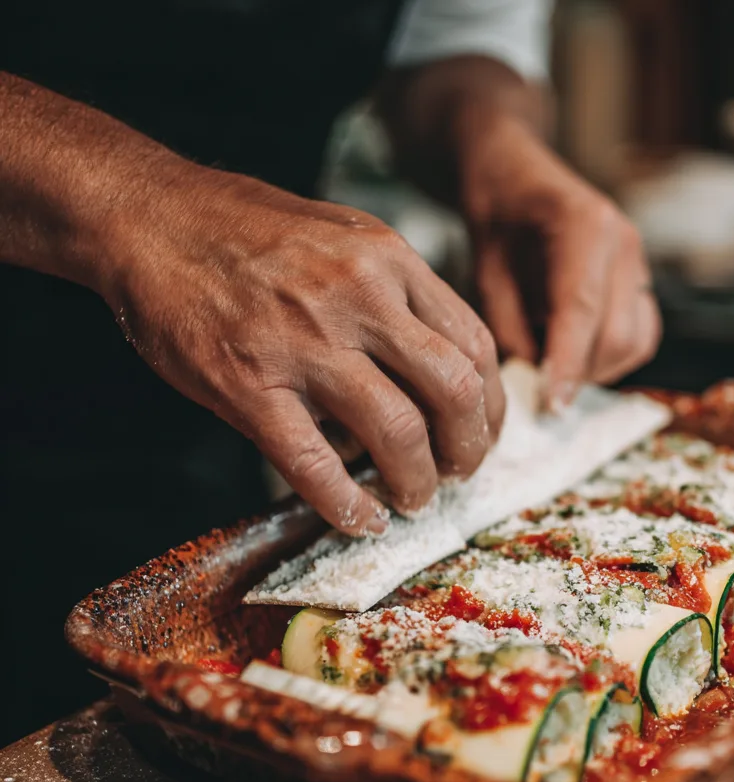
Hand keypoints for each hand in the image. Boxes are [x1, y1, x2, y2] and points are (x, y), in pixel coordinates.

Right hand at [101, 167, 503, 534]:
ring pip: (397, 431)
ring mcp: (302, 343)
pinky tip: (360, 520)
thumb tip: (440, 367)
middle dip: (469, 448)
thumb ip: (396, 295)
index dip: (492, 404)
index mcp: (389, 261)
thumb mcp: (345, 238)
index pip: (475, 344)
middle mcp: (358, 298)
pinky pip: (314, 464)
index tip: (484, 432)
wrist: (149, 217)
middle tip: (459, 473)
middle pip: (454, 390)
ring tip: (413, 499)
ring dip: (417, 481)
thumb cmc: (248, 232)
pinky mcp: (248, 386)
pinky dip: (348, 505)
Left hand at [461, 115, 660, 407]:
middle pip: (618, 335)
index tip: (552, 406)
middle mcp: (623, 242)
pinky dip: (612, 357)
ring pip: (636, 342)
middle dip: (581, 374)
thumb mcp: (486, 274)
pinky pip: (641, 335)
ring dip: (598, 369)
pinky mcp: (642, 280)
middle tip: (539, 387)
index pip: (582, 310)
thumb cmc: (496, 219)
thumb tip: (533, 385)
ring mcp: (639, 260)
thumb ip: (509, 330)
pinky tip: (576, 351)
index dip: (568, 366)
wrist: (516, 176)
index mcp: (584, 225)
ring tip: (556, 364)